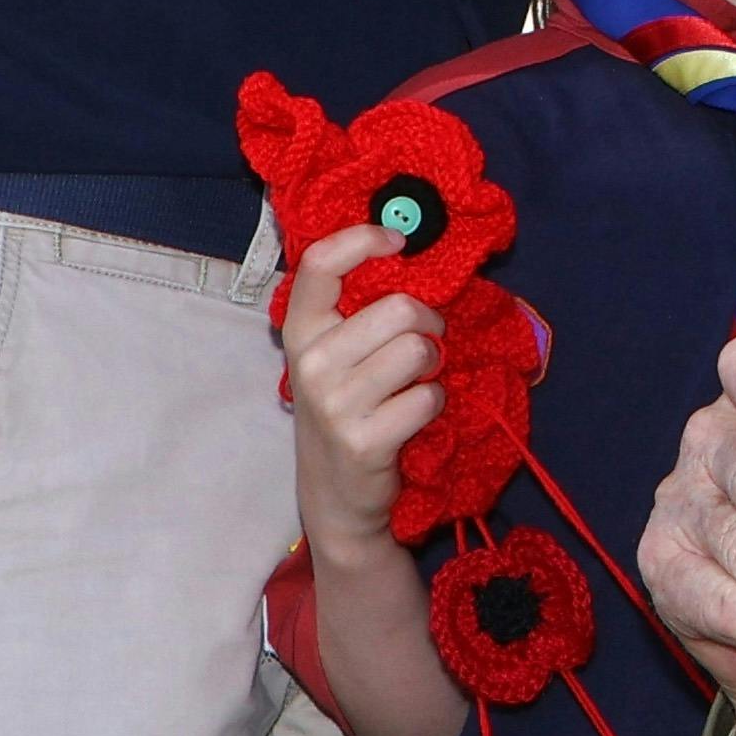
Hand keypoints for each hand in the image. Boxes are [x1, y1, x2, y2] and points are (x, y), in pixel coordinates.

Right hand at [282, 224, 440, 561]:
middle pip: (400, 308)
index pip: (318, 262)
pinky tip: (410, 419)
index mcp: (301, 331)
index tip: (399, 241)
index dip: (364, 239)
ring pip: (418, 349)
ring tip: (413, 383)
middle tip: (422, 345)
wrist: (336, 496)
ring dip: (433, 365)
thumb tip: (407, 247)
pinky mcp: (363, 440)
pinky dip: (433, 404)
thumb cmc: (347, 410)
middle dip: (428, 322)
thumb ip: (357, 308)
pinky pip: (428, 397)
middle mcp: (310, 363)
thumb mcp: (337, 356)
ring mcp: (333, 403)